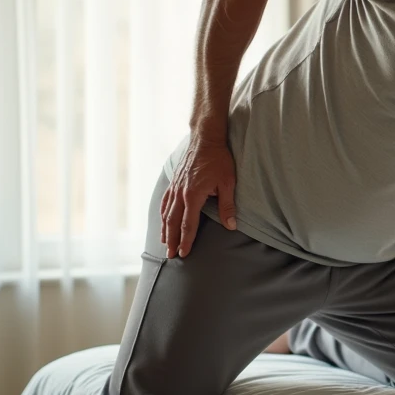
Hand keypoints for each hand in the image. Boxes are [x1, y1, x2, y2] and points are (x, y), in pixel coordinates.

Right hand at [161, 135, 237, 257]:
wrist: (206, 139)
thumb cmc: (219, 160)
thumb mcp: (228, 183)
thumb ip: (228, 206)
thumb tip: (231, 226)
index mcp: (193, 195)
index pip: (188, 224)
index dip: (186, 240)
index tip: (183, 253)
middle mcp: (180, 193)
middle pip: (172, 222)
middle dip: (171, 240)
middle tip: (170, 255)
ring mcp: (175, 186)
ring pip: (166, 212)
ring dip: (165, 229)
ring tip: (164, 243)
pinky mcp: (174, 181)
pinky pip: (165, 201)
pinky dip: (162, 213)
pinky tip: (163, 220)